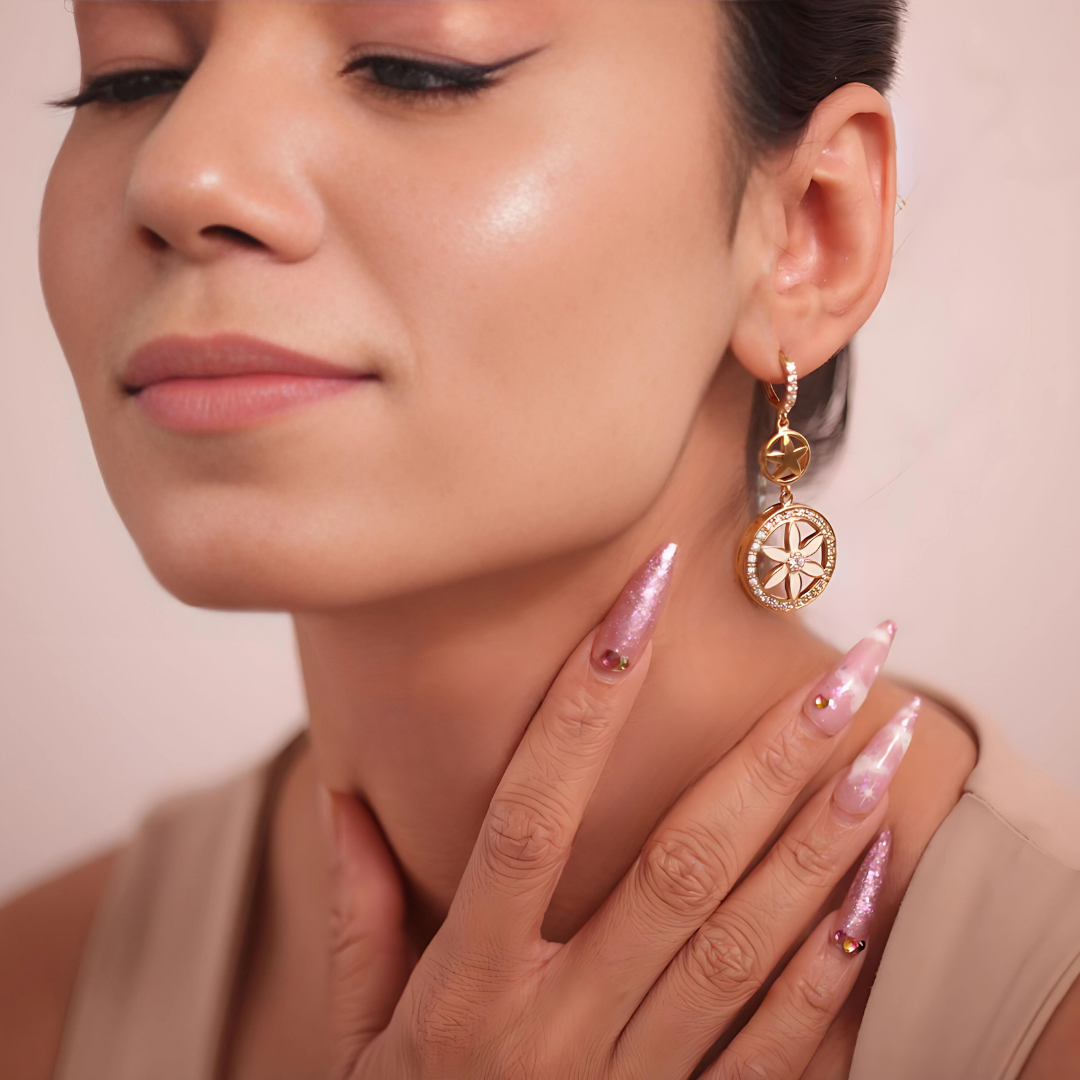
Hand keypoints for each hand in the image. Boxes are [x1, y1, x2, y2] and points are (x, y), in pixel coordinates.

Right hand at [322, 544, 911, 1078]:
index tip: (639, 602)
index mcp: (463, 990)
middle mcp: (555, 1030)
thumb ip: (356, 910)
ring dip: (819, 841)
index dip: (583, 703)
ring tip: (882, 751)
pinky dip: (830, 964)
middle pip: (676, 868)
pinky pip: (773, 1047)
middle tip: (840, 669)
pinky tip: (875, 881)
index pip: (529, 817)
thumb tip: (343, 790)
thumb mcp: (355, 1034)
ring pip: (742, 945)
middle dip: (764, 759)